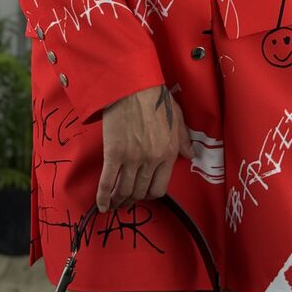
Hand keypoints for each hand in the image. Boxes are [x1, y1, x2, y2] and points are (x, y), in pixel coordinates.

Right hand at [96, 85, 194, 212]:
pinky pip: (107, 182)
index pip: (160, 187)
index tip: (143, 193)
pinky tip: (102, 205)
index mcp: (169, 153)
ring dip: (119, 200)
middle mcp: (152, 160)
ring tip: (115, 203)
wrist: (133, 85)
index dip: (150, 194)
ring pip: (124, 190)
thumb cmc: (156, 98)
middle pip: (141, 191)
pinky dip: (103, 197)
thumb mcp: (178, 117)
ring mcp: (132, 159)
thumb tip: (190, 154)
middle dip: (133, 199)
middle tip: (126, 199)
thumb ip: (184, 139)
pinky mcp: (114, 154)